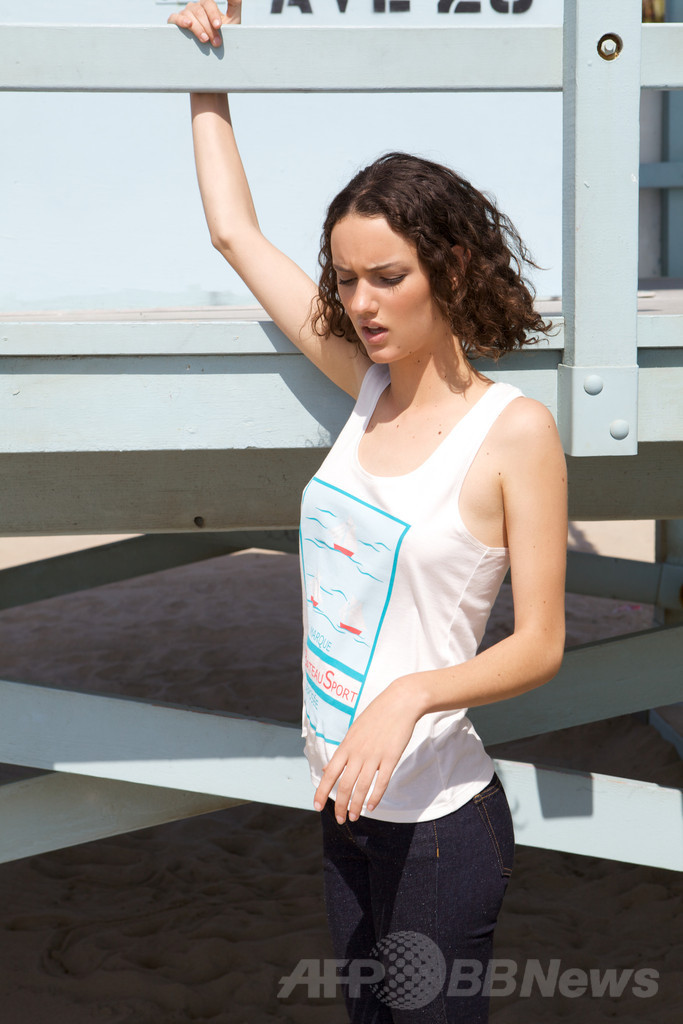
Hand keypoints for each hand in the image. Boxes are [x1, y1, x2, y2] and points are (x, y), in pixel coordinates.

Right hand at [168, 1, 241, 46]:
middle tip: (216, 41)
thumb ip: (234, 5)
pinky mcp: (175, 21)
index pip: (209, 4)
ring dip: (198, 29)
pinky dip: (181, 20)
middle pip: (199, 12)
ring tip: (205, 40)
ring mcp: (185, 14)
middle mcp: (195, 8)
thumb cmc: (223, 35)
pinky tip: (188, 25)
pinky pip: (175, 17)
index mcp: (207, 6)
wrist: (213, 52)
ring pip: (190, 16)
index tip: (218, 26)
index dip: (213, 14)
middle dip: (209, 27)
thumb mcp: (233, 19)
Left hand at [313, 677, 421, 823]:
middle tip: (339, 819)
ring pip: (362, 787)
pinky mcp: (391, 757)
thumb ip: (341, 752)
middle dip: (340, 805)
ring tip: (353, 817)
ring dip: (356, 805)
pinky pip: (382, 782)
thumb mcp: (353, 732)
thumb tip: (326, 768)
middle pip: (344, 785)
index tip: (317, 806)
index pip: (329, 773)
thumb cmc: (375, 716)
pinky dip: (375, 796)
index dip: (321, 791)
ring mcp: (374, 756)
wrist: (399, 703)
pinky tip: (371, 806)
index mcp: (346, 746)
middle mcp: (358, 753)